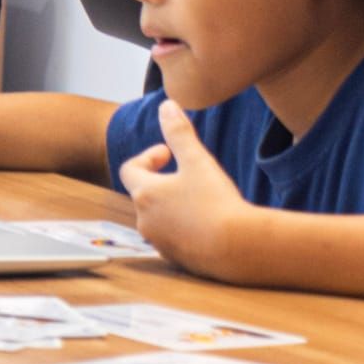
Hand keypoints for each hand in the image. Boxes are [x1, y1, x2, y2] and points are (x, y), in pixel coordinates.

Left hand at [118, 100, 257, 280]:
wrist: (235, 247)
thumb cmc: (214, 201)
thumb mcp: (197, 160)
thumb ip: (179, 132)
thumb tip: (166, 105)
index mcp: (145, 194)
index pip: (129, 169)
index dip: (148, 156)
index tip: (169, 154)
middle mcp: (144, 220)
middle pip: (143, 192)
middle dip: (161, 179)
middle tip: (186, 172)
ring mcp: (158, 242)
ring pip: (157, 215)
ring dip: (171, 202)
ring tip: (199, 195)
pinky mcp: (174, 258)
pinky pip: (171, 236)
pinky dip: (182, 224)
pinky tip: (206, 220)